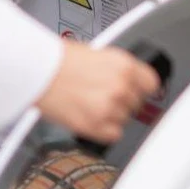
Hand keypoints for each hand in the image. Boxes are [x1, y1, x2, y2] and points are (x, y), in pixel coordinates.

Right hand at [35, 40, 161, 142]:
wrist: (38, 71)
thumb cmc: (58, 60)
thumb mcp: (98, 54)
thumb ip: (118, 70)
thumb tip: (128, 81)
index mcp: (125, 66)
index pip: (151, 84)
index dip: (140, 87)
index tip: (134, 90)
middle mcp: (121, 87)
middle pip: (136, 103)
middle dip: (121, 101)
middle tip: (101, 95)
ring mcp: (110, 108)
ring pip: (124, 119)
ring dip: (111, 115)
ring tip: (90, 104)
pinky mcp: (96, 127)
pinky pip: (113, 134)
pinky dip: (104, 130)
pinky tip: (90, 117)